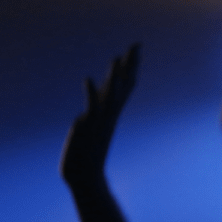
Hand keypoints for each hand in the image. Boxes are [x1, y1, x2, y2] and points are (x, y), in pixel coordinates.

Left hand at [60, 44, 139, 186]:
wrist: (85, 176)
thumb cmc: (87, 153)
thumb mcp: (93, 126)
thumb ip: (96, 114)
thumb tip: (95, 105)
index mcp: (111, 111)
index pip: (125, 84)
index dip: (131, 65)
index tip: (136, 47)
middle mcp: (109, 113)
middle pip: (123, 84)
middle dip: (129, 64)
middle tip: (136, 45)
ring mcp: (100, 119)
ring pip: (111, 94)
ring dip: (114, 77)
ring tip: (116, 59)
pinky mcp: (87, 125)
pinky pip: (91, 107)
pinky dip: (90, 93)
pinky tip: (87, 79)